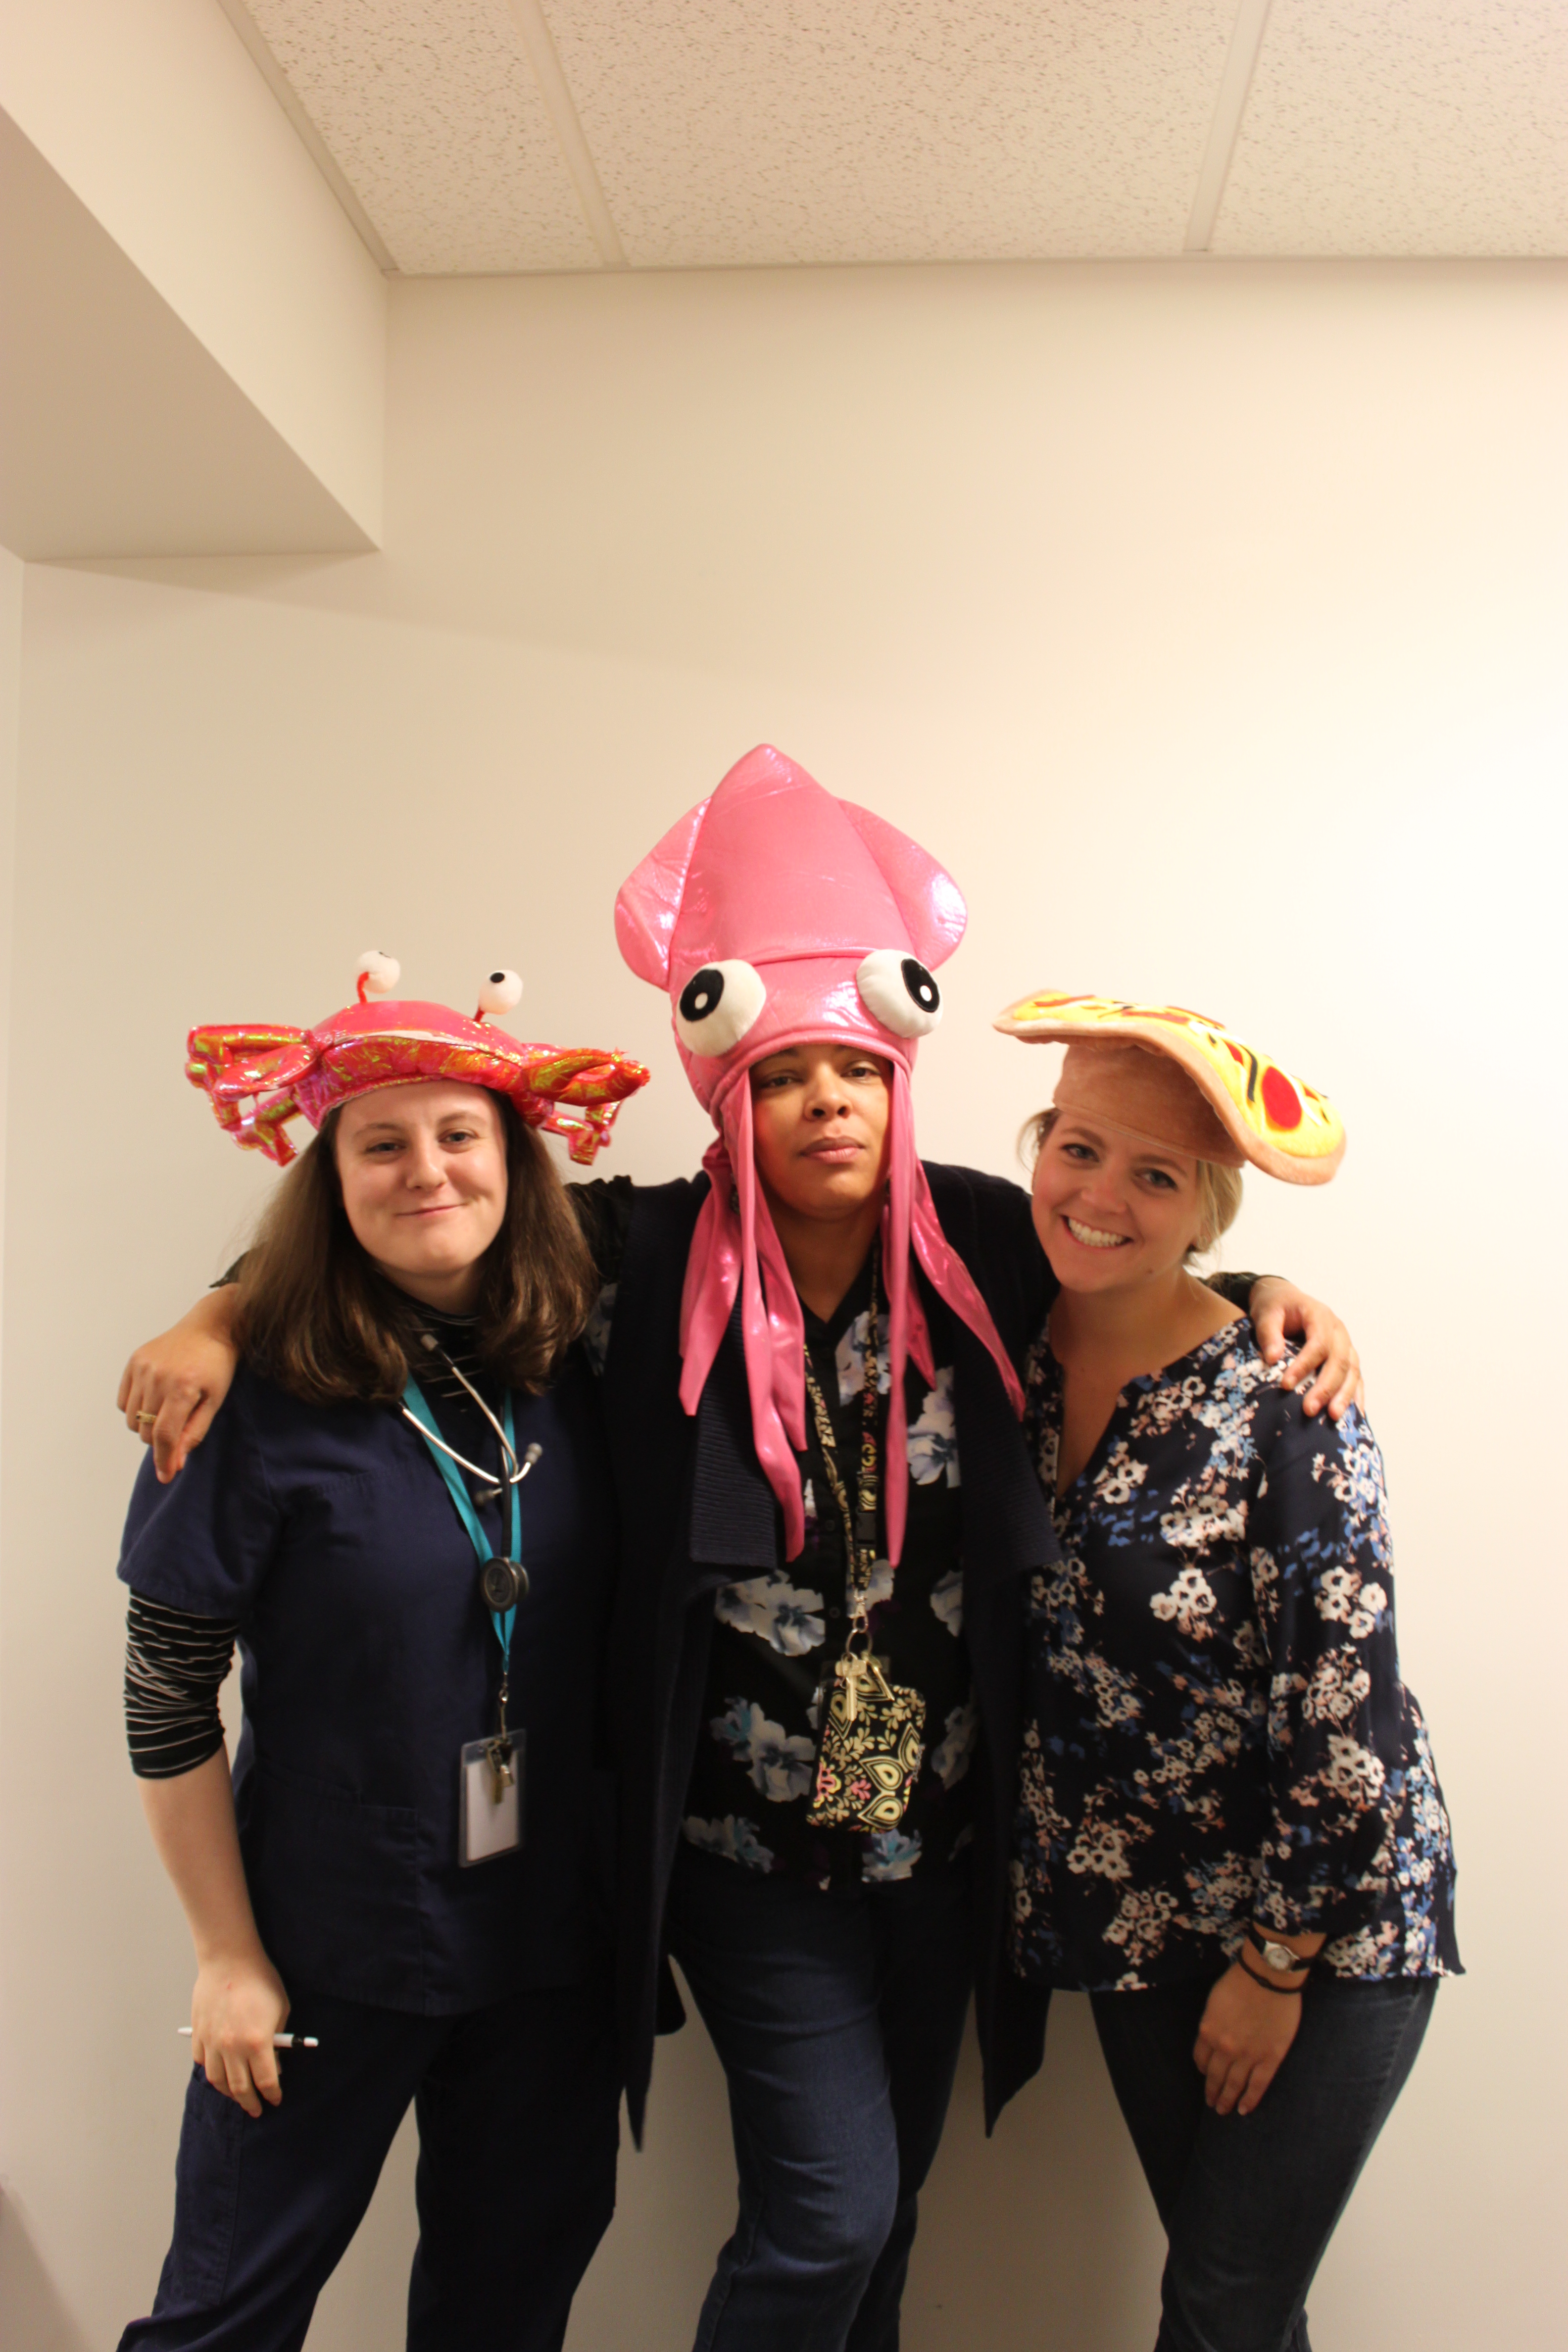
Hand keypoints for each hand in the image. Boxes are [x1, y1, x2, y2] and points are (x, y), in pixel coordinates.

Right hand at [118, 1291, 239, 1481]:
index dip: (164, 1460)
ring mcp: (142, 1367)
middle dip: (160, 1442)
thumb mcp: (214, 1402)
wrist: (210, 1326)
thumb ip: (193, 1433)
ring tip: (168, 1412)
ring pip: (132, 1419)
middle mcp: (157, 1377)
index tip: (166, 1476)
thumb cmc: (217, 1366)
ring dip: (147, 1426)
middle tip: (177, 1432)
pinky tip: (154, 1401)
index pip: (165, 1436)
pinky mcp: (134, 1361)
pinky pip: (124, 1401)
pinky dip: (135, 1410)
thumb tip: (174, 1463)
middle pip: (146, 1431)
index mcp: (182, 1387)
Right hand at [189, 1948, 290, 2117]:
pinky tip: (220, 2072)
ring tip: (238, 2096)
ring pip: (218, 2081)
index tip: (275, 2100)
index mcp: (257, 2043)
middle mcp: (232, 2047)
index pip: (266, 2081)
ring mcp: (212, 2042)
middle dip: (251, 2102)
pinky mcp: (199, 2034)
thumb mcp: (280, 2010)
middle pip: (240, 2088)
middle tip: (257, 2109)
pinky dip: (212, 2071)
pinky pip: (203, 2062)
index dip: (272, 2094)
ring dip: (229, 2093)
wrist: (230, 1959)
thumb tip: (274, 2061)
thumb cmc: (260, 1980)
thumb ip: (277, 2040)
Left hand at [1192, 1961, 1300, 2115]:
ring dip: (1227, 2100)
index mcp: (1208, 2031)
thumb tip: (1212, 2037)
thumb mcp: (1215, 2000)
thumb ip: (1212, 2022)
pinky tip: (1244, 2109)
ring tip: (1223, 2110)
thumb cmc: (1241, 1981)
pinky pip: (1257, 2085)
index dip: (1203, 2069)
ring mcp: (1248, 2056)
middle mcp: (1224, 2048)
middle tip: (1212, 2104)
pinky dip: (1249, 2100)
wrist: (1268, 1976)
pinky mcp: (1270, 2059)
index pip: (1201, 2059)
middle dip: (1212, 2092)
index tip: (1205, 2075)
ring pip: (1234, 2085)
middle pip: (1215, 2076)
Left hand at [1249, 1278, 1362, 1419]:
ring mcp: (1346, 1344)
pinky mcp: (1347, 1357)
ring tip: (1333, 1417)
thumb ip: (1268, 1333)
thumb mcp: (1266, 1313)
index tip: (1285, 1385)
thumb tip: (1273, 1358)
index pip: (1318, 1343)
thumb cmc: (1275, 1307)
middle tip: (1309, 1409)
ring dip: (1344, 1395)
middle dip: (1326, 1387)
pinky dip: (1355, 1395)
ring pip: (1352, 1371)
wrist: (1285, 1300)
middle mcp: (1338, 1330)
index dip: (1304, 1365)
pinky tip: (1354, 1415)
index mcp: (1320, 1316)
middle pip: (1339, 1360)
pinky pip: (1356, 1377)